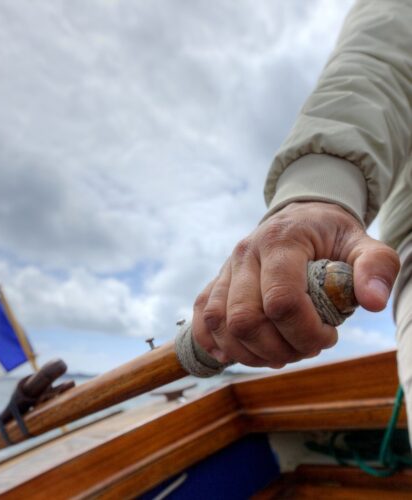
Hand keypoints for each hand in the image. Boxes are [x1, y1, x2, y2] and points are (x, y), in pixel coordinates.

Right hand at [192, 201, 399, 367]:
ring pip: (219, 323)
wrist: (297, 218)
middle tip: (305, 348)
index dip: (305, 332)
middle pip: (244, 319)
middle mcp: (245, 255)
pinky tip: (232, 354)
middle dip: (277, 348)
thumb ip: (375, 266)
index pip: (281, 301)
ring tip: (278, 353)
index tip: (328, 336)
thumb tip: (374, 302)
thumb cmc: (329, 235)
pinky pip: (202, 316)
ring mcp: (227, 269)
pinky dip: (212, 341)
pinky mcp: (217, 282)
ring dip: (249, 352)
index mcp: (280, 242)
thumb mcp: (362, 242)